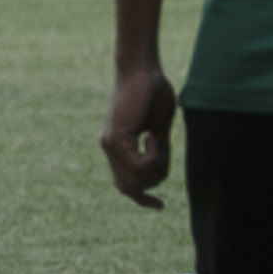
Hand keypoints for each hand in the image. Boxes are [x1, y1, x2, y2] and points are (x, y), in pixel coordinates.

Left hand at [103, 63, 178, 207]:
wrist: (141, 68)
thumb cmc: (152, 90)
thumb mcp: (159, 127)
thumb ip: (157, 150)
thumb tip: (158, 171)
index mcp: (118, 147)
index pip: (126, 185)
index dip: (142, 199)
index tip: (159, 206)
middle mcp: (109, 148)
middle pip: (131, 188)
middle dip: (154, 180)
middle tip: (163, 149)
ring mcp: (110, 145)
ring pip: (134, 181)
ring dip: (155, 167)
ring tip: (158, 139)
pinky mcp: (116, 138)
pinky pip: (137, 165)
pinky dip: (152, 156)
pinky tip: (154, 135)